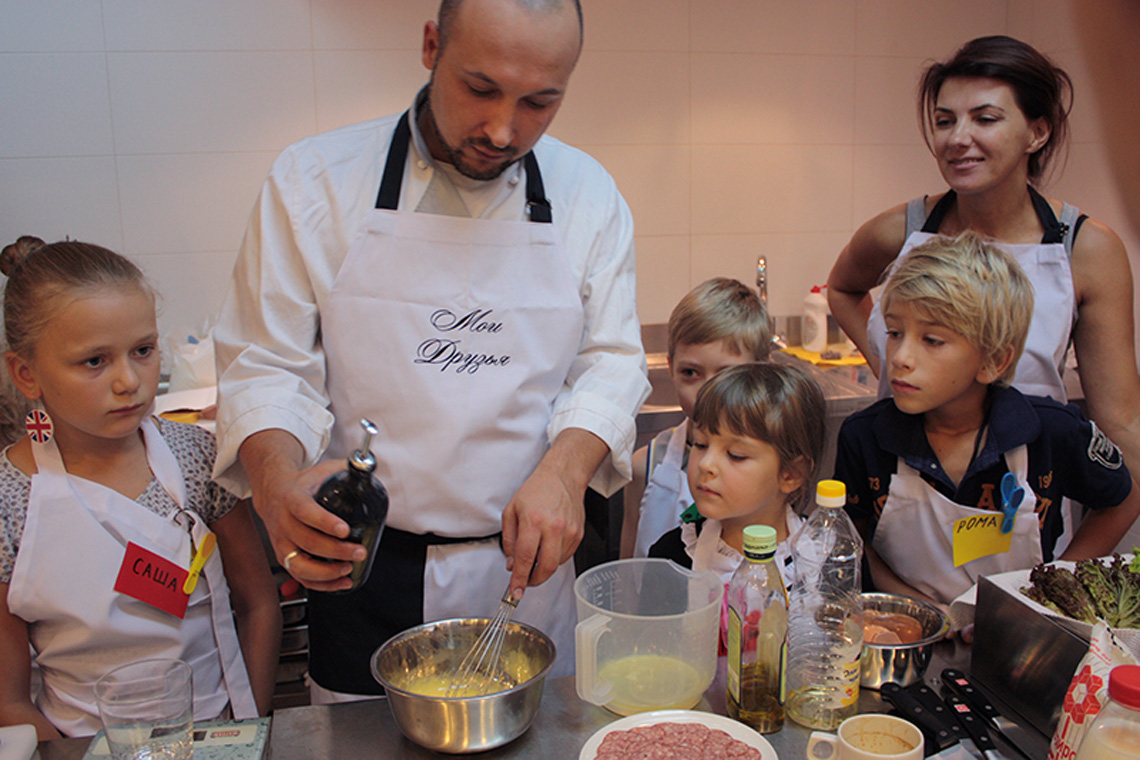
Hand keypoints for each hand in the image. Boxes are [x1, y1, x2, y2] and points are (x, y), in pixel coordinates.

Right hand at [241, 431, 362, 591]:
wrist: (272, 493)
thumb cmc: (303, 484)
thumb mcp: (322, 470)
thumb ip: (346, 468)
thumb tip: (371, 467)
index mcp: (292, 498)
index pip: (305, 512)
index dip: (325, 522)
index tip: (345, 530)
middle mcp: (283, 522)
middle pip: (306, 541)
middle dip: (335, 551)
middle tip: (359, 552)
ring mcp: (281, 542)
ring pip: (299, 565)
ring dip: (326, 572)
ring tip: (348, 568)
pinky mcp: (284, 557)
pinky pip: (300, 577)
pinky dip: (321, 585)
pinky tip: (342, 582)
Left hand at [501, 429, 606, 597]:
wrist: (562, 476)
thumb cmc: (536, 490)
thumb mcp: (511, 512)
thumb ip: (509, 541)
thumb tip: (512, 564)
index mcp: (534, 521)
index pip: (526, 558)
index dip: (519, 579)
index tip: (515, 592)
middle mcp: (554, 527)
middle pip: (546, 567)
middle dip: (534, 580)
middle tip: (526, 581)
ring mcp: (569, 532)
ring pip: (555, 564)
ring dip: (543, 566)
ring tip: (536, 551)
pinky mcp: (578, 535)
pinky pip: (564, 556)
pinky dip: (554, 557)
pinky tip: (548, 544)